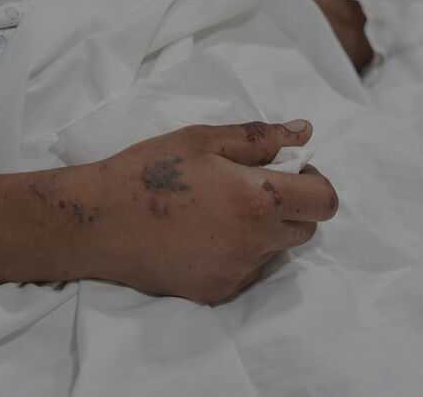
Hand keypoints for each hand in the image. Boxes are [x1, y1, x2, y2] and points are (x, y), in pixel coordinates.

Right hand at [78, 119, 336, 302]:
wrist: (98, 221)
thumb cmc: (148, 169)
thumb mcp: (201, 139)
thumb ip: (259, 137)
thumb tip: (304, 130)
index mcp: (257, 200)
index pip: (324, 200)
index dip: (312, 179)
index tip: (284, 167)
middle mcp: (255, 244)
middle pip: (305, 228)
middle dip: (290, 203)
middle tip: (246, 183)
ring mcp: (237, 272)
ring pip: (274, 249)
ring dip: (262, 227)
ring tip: (215, 206)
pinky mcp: (217, 291)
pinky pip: (246, 268)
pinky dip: (236, 249)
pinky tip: (199, 231)